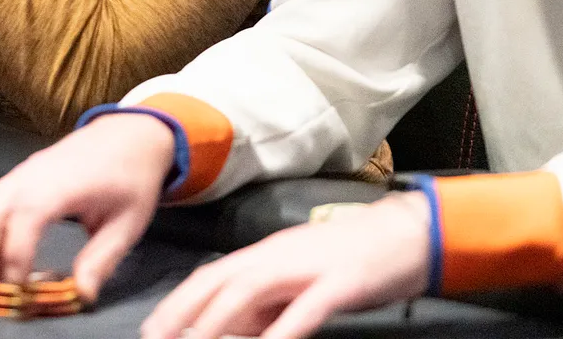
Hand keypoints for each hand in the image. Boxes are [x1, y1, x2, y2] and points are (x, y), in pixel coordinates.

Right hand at [0, 113, 175, 306]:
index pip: (24, 221)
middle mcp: (29, 177)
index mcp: (60, 185)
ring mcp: (18, 175)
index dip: (15, 259)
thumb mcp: (129, 222)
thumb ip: (103, 259)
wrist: (128, 135)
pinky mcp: (15, 178)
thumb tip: (82, 294)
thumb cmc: (131, 177)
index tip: (20, 294)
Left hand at [139, 191, 429, 338]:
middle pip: (219, 280)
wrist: (410, 234)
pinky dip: (283, 330)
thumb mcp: (301, 281)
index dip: (178, 302)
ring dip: (219, 321)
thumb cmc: (353, 261)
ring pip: (251, 290)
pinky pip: (306, 308)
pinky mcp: (342, 282)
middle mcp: (279, 256)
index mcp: (267, 254)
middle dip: (183, 312)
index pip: (210, 276)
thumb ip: (269, 305)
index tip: (152, 328)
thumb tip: (233, 330)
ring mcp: (309, 266)